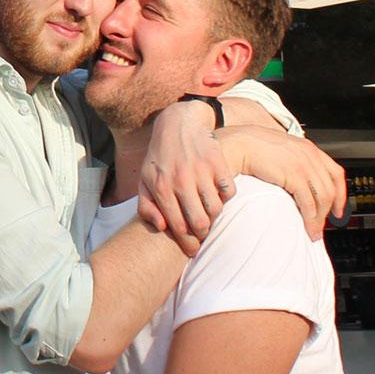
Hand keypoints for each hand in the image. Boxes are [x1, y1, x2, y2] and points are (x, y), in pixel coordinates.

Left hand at [137, 98, 234, 252]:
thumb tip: (161, 227)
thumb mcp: (145, 180)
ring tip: (208, 213)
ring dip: (214, 216)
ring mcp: (200, 170)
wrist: (179, 124)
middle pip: (199, 222)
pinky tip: (217, 194)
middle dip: (202, 234)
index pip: (177, 226)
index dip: (187, 243)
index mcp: (161, 187)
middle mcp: (181, 179)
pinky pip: (229, 192)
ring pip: (215, 209)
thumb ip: (147, 207)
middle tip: (202, 234)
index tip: (192, 249)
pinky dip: (226, 197)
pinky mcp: (218, 162)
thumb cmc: (160, 158)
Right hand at [215, 128, 345, 239]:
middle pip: (330, 189)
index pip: (336, 173)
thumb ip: (293, 162)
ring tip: (313, 232)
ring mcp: (304, 165)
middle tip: (322, 226)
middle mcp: (310, 156)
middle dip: (328, 212)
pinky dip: (311, 218)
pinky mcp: (294, 176)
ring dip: (319, 219)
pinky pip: (309, 202)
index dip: (341, 194)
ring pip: (322, 198)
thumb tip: (297, 182)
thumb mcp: (280, 151)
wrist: (238, 144)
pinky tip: (307, 227)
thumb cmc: (251, 148)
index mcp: (308, 148)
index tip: (338, 209)